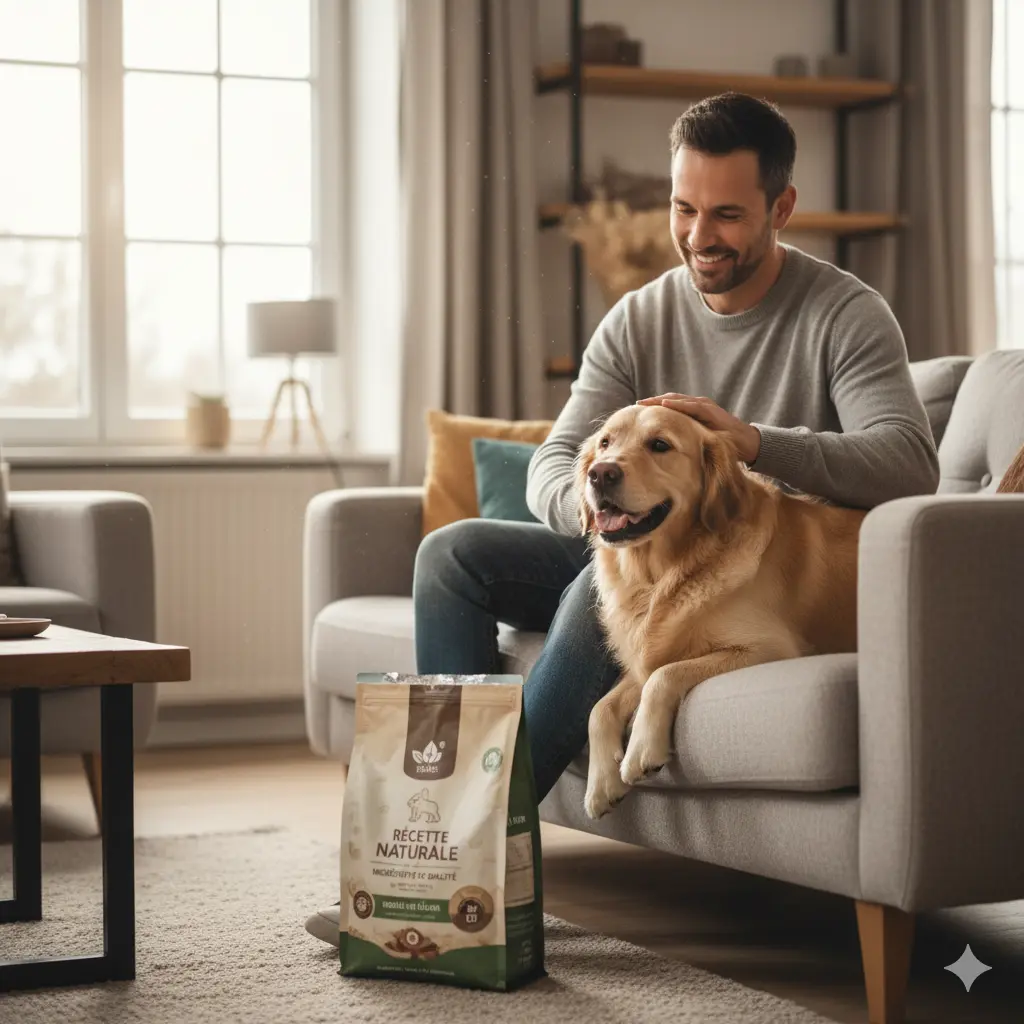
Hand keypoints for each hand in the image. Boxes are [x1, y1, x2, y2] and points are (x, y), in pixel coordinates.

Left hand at [637, 393, 760, 463]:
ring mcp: (703, 406)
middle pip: (669, 400)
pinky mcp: (710, 410)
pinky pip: (691, 406)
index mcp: (691, 413)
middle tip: (635, 405)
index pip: (668, 407)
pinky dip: (677, 404)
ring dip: (660, 401)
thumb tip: (662, 450)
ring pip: (677, 399)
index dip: (652, 408)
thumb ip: (684, 440)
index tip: (636, 412)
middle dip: (652, 402)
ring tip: (644, 402)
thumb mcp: (697, 442)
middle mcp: (696, 406)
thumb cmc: (721, 445)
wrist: (745, 443)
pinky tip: (664, 405)